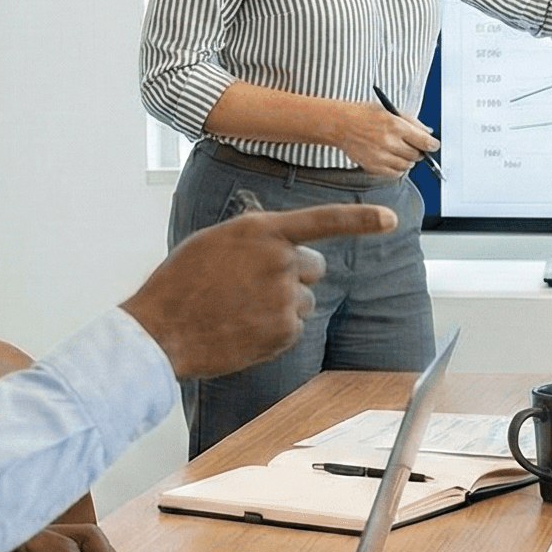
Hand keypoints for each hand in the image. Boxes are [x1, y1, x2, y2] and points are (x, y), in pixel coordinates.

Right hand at [125, 204, 396, 377]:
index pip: (324, 220)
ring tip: (239, 310)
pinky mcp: (284, 331)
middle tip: (252, 287)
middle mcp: (280, 260)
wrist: (161, 330)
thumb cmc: (181, 283)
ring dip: (281, 305)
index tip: (390, 220)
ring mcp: (284, 297)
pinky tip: (241, 329)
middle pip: (315, 267)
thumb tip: (282, 244)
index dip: (361, 220)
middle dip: (293, 276)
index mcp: (262, 230)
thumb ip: (255, 238)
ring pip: (303, 300)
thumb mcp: (216, 242)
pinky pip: (293, 327)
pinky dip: (273, 331)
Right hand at [325, 99, 437, 176]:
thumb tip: (428, 134)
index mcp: (396, 125)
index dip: (432, 145)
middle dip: (418, 151)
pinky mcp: (373, 166)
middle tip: (414, 146)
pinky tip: (392, 158)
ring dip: (408, 160)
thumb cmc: (365, 115)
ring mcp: (381, 156)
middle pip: (416, 155)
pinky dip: (397, 168)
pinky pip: (394, 173)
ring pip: (407, 166)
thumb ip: (412, 122)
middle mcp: (389, 142)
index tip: (433, 145)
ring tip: (400, 151)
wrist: (341, 125)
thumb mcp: (390, 111)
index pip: (424, 142)